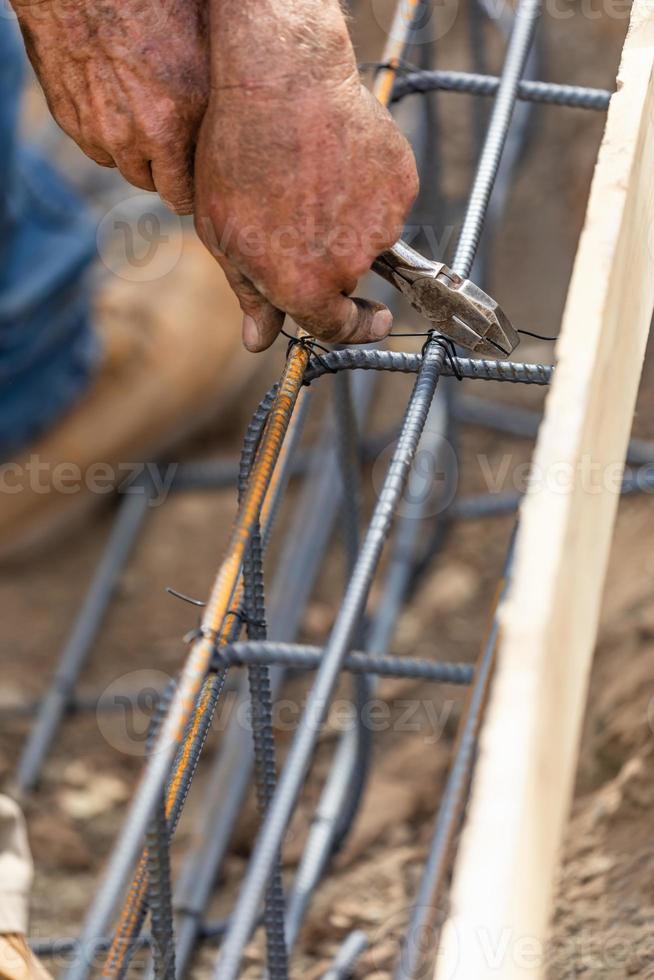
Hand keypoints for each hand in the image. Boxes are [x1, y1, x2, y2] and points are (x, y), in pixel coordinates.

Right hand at [12, 0, 208, 213]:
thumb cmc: (157, 4)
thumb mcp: (204, 52)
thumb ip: (212, 105)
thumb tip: (231, 134)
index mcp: (172, 124)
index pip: (183, 195)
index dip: (193, 192)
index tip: (198, 184)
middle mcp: (134, 137)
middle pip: (153, 184)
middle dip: (165, 171)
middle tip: (175, 146)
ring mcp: (97, 129)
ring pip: (121, 165)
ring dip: (134, 152)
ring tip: (144, 118)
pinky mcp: (68, 117)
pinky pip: (93, 144)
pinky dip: (105, 133)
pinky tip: (115, 103)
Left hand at [194, 0, 418, 349]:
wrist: (281, 82)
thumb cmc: (238, 156)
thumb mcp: (224, 235)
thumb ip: (251, 294)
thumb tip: (260, 339)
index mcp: (304, 287)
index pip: (337, 328)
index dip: (351, 328)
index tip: (368, 320)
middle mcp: (349, 264)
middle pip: (346, 279)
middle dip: (326, 261)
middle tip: (298, 214)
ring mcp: (381, 224)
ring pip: (368, 238)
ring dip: (347, 221)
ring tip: (312, 177)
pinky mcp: (401, 184)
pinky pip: (388, 200)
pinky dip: (368, 188)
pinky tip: (336, 161)